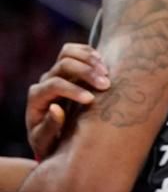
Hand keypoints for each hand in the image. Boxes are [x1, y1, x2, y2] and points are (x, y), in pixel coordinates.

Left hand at [26, 44, 108, 158]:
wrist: (53, 135)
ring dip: (90, 59)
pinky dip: (90, 53)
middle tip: (106, 85)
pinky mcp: (68, 68)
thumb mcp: (45, 140)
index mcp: (37, 97)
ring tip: (107, 72)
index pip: (54, 85)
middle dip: (86, 72)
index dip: (73, 90)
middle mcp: (45, 81)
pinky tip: (104, 63)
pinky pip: (76, 51)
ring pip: (68, 52)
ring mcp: (56, 72)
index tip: (92, 100)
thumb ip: (49, 126)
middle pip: (64, 64)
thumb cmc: (50, 140)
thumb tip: (55, 108)